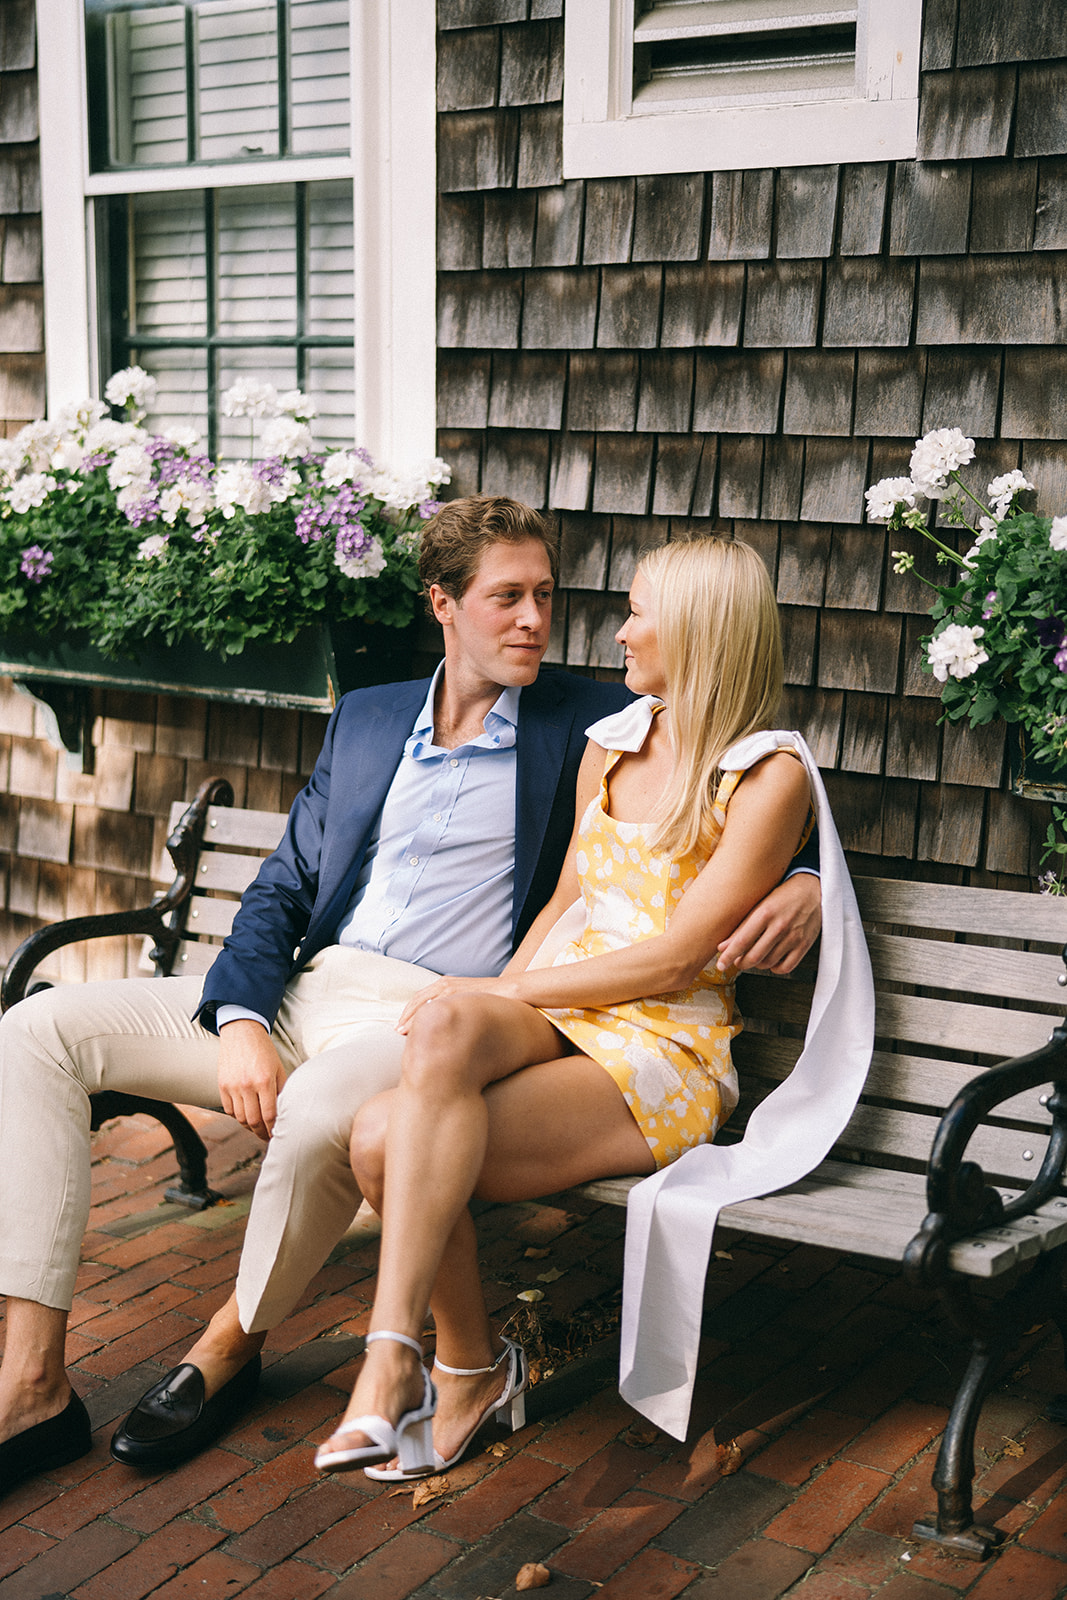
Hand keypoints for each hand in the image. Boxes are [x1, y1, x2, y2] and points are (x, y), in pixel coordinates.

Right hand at [217, 1019, 286, 1139]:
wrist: (242, 1032)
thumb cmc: (264, 1050)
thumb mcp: (278, 1068)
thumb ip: (281, 1090)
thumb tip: (285, 1113)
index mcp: (265, 1080)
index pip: (270, 1114)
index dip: (273, 1129)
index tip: (277, 1134)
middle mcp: (247, 1085)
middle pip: (254, 1120)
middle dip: (262, 1133)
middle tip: (268, 1137)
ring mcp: (232, 1086)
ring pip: (240, 1118)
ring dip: (249, 1127)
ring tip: (257, 1129)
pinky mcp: (222, 1085)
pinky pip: (229, 1109)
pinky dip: (237, 1117)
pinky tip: (245, 1117)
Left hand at [396, 973, 515, 1033]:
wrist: (513, 990)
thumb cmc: (493, 999)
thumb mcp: (469, 1003)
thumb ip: (457, 1010)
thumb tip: (448, 1027)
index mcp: (446, 984)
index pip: (421, 998)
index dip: (409, 1012)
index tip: (401, 1027)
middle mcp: (446, 983)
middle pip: (418, 999)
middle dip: (405, 1016)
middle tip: (397, 1031)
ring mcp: (452, 987)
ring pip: (424, 1002)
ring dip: (412, 1017)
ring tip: (402, 1032)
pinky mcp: (459, 992)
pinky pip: (438, 1005)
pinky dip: (427, 1016)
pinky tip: (422, 1028)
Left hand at [716, 872, 820, 974]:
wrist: (813, 889)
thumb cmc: (782, 895)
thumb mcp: (759, 905)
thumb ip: (741, 927)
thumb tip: (722, 947)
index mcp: (765, 913)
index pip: (742, 941)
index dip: (728, 956)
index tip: (720, 965)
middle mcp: (779, 926)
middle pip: (754, 956)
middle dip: (741, 963)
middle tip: (737, 961)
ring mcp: (793, 937)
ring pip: (768, 963)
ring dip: (757, 964)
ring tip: (754, 957)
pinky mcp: (804, 944)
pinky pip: (786, 967)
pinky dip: (775, 968)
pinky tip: (771, 960)